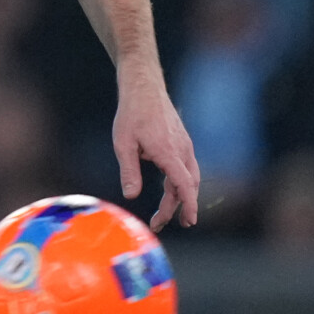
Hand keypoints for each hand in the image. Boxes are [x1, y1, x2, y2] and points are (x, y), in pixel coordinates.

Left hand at [114, 69, 199, 228]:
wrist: (144, 89)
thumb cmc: (131, 115)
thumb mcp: (123, 144)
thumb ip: (129, 171)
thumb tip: (132, 196)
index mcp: (169, 152)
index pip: (184, 185)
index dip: (189, 205)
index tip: (190, 221)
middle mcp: (182, 150)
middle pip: (186, 186)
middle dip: (176, 208)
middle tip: (159, 224)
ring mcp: (185, 146)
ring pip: (188, 178)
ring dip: (179, 197)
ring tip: (165, 214)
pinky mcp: (182, 143)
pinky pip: (185, 168)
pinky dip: (179, 183)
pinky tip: (168, 191)